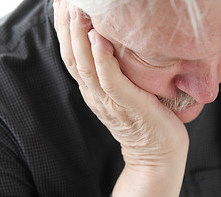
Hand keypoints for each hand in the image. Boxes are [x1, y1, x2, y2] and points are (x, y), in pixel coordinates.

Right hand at [53, 0, 188, 168]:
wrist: (157, 156)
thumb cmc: (146, 121)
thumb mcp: (124, 94)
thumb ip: (114, 75)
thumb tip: (112, 48)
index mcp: (94, 91)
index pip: (72, 57)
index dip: (63, 32)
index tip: (62, 6)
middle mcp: (96, 95)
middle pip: (72, 59)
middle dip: (65, 28)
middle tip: (63, 1)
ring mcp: (110, 102)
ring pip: (85, 67)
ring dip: (78, 39)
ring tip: (76, 12)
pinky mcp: (129, 105)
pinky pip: (111, 81)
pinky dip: (102, 60)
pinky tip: (98, 39)